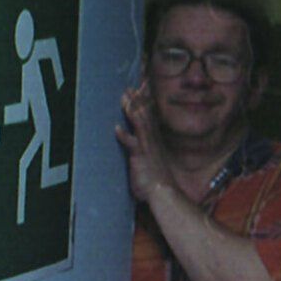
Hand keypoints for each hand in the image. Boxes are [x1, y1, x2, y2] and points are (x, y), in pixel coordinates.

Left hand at [113, 80, 173, 205]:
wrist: (164, 194)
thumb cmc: (155, 182)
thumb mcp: (149, 164)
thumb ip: (143, 154)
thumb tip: (138, 152)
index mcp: (154, 141)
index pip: (150, 117)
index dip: (145, 103)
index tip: (141, 90)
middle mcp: (151, 141)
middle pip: (145, 116)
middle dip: (138, 100)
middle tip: (132, 86)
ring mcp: (146, 147)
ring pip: (140, 124)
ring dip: (132, 110)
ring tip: (125, 97)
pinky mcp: (141, 157)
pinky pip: (132, 144)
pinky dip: (124, 136)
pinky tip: (116, 128)